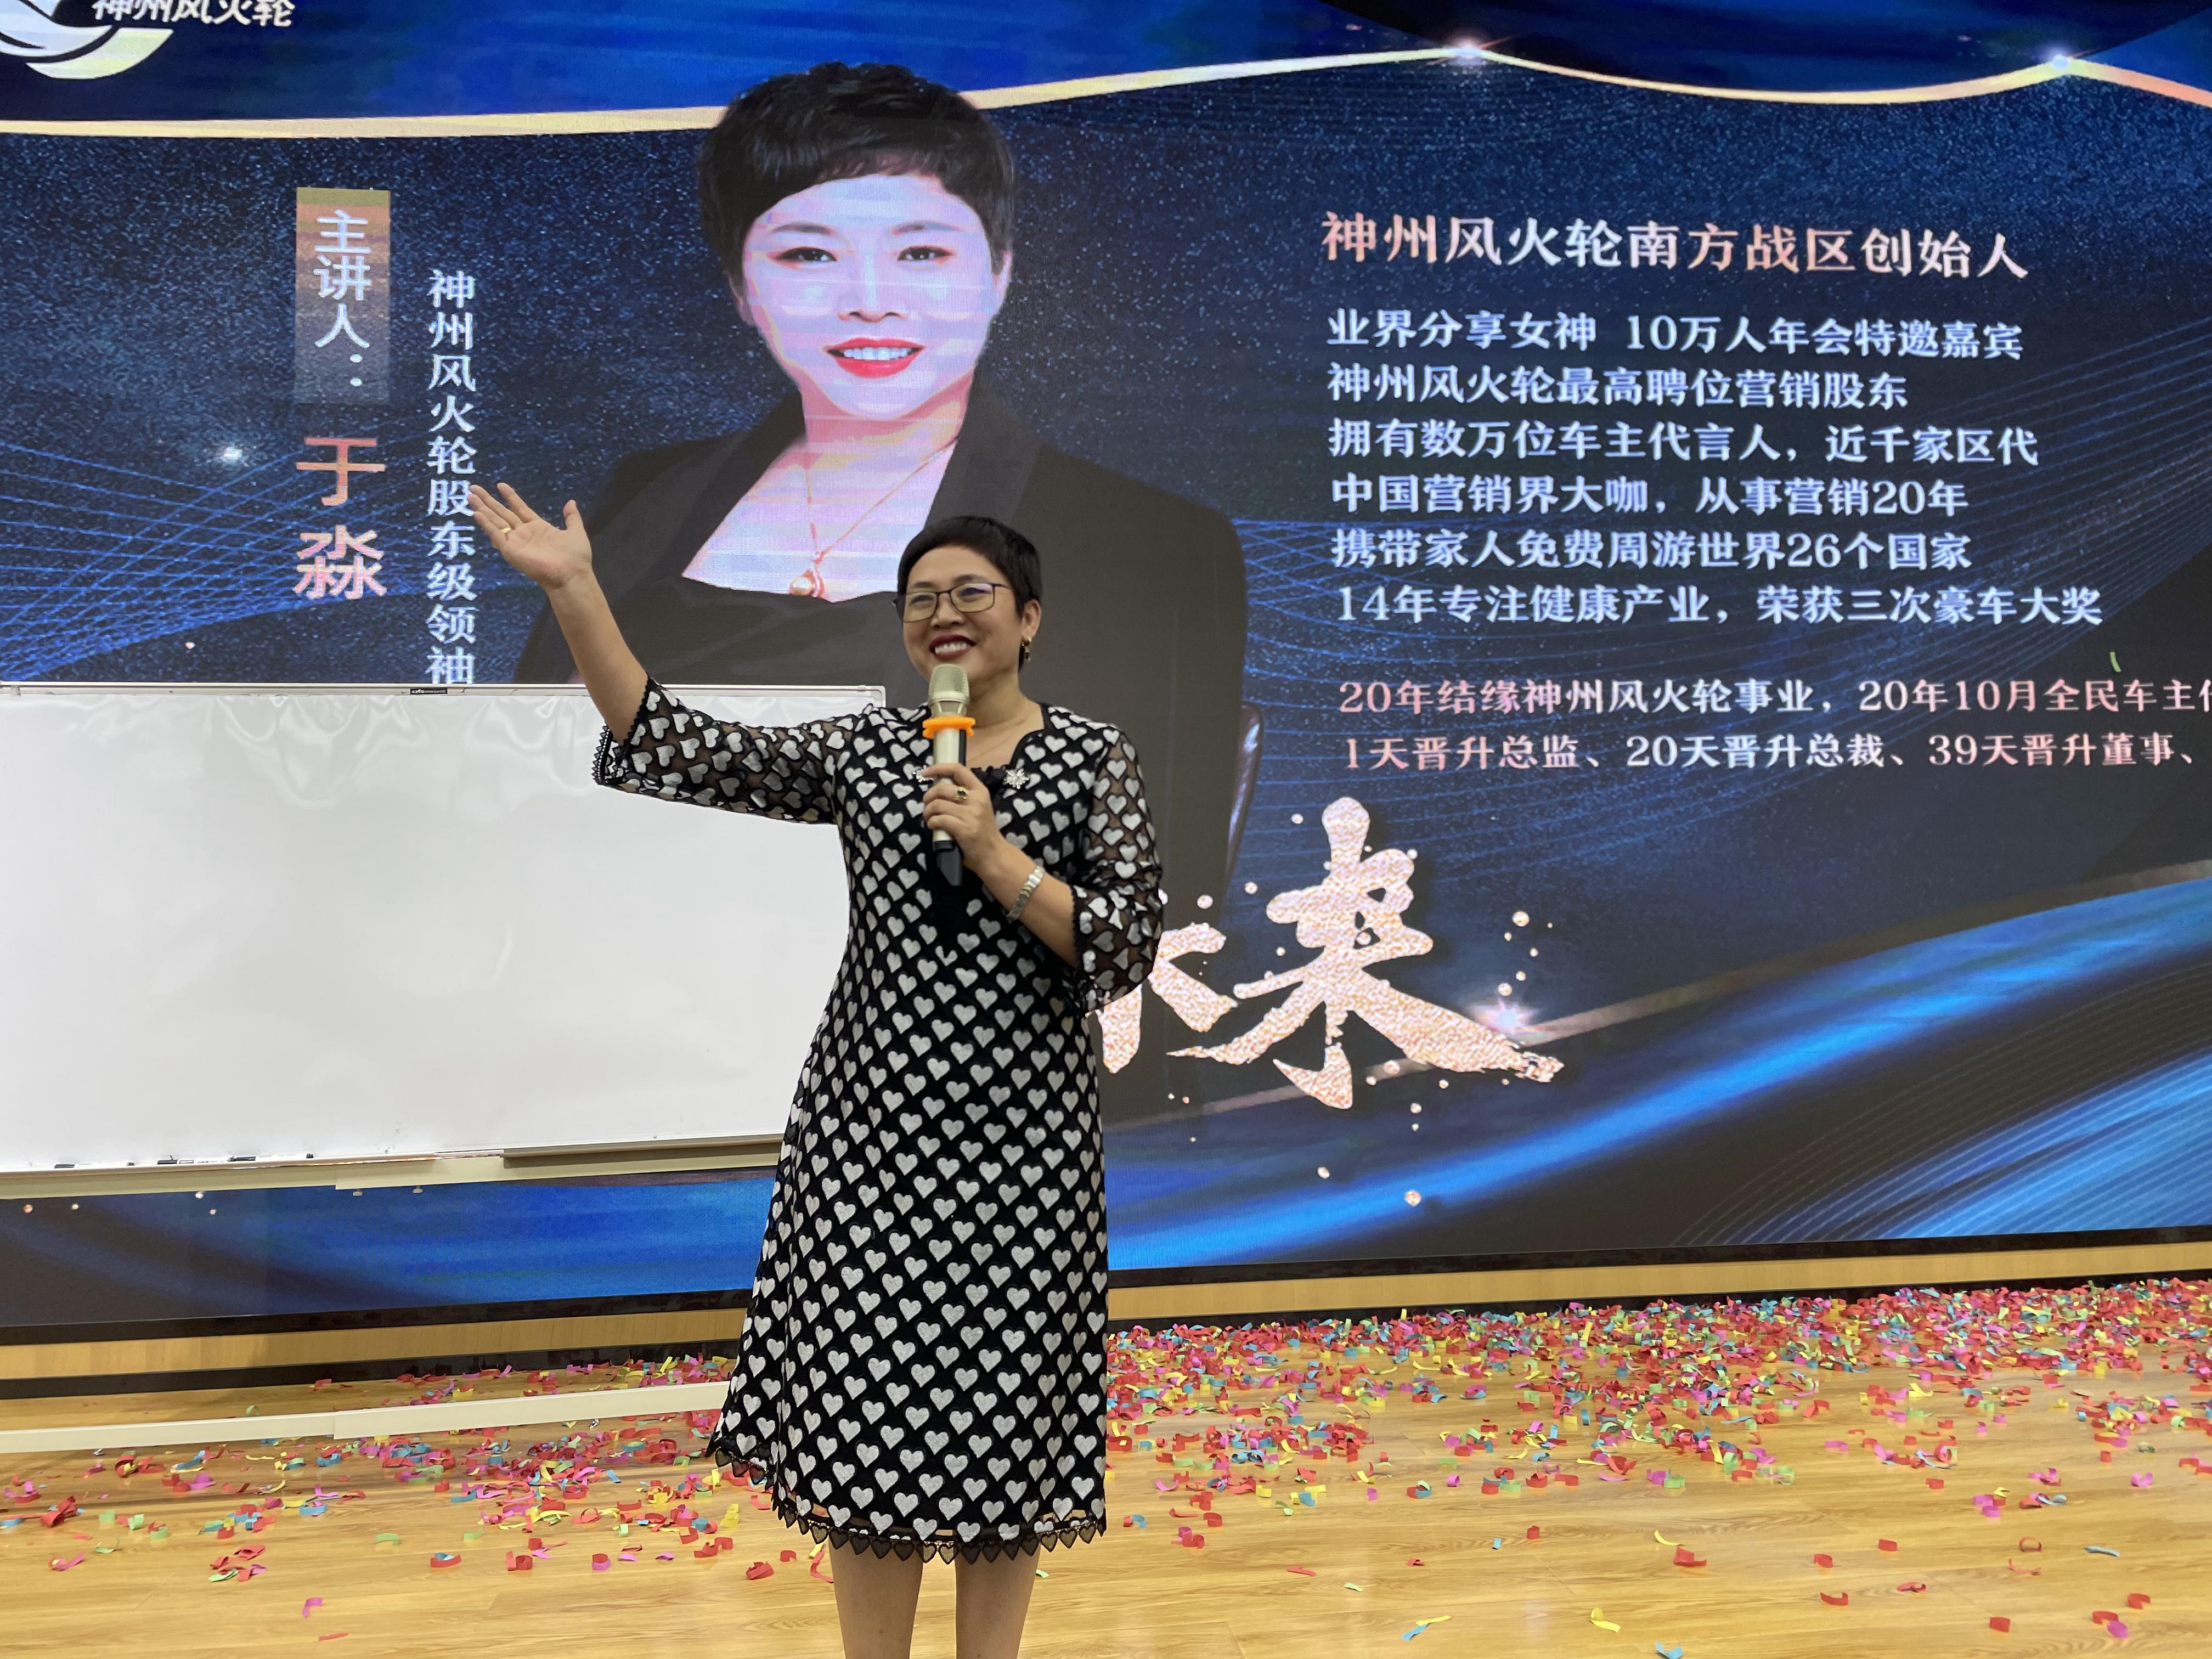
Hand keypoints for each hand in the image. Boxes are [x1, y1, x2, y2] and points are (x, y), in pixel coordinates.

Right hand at [470, 482, 591, 590]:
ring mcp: (516, 542)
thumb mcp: (576, 531)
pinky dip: (486, 524)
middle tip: (473, 488)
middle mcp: (524, 534)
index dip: (510, 497)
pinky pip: (496, 535)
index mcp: (538, 528)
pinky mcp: (511, 551)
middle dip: (488, 501)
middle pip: (502, 513)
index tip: (500, 485)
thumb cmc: (575, 557)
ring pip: (495, 522)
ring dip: (482, 509)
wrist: (572, 574)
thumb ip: (572, 517)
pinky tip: (477, 513)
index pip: (519, 508)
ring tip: (470, 497)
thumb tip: (571, 502)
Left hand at [921, 762, 1009, 865]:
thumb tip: (937, 789)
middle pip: (942, 788)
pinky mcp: (964, 829)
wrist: (993, 854)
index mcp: (980, 791)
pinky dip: (931, 823)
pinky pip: (938, 820)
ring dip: (928, 812)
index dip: (938, 768)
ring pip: (937, 804)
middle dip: (928, 796)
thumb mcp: (978, 808)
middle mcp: (977, 799)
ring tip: (929, 818)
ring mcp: (971, 814)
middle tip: (926, 805)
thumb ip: (964, 796)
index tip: (925, 773)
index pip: (958, 769)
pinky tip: (934, 827)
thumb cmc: (983, 831)